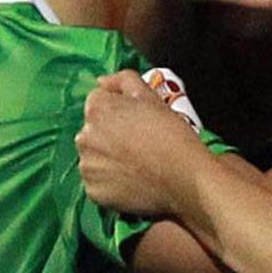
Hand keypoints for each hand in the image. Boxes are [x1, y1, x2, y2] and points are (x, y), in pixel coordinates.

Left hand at [77, 71, 211, 216]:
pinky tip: (132, 181)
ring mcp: (88, 165)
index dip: (119, 111)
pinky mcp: (94, 191)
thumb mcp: (153, 98)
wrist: (186, 179)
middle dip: (111, 135)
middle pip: (94, 131)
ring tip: (137, 165)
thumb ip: (123, 80)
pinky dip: (111, 183)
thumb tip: (102, 82)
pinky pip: (98, 183)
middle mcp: (85, 136)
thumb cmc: (173, 138)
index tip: (137, 122)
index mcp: (98, 109)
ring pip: (95, 158)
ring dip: (109, 159)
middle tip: (140, 145)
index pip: (98, 102)